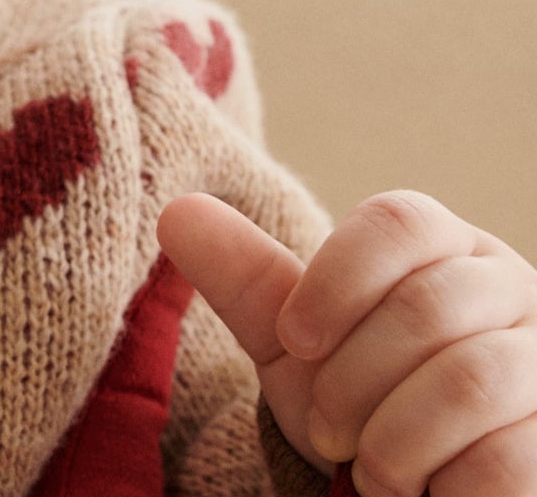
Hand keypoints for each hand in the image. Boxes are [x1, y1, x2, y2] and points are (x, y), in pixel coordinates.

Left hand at [157, 190, 536, 496]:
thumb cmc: (365, 407)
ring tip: (372, 467)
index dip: (337, 280)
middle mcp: (510, 291)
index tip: (293, 340)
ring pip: (469, 378)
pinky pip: (508, 455)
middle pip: (426, 305)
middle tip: (329, 430)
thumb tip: (175, 210)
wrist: (417, 496)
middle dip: (353, 379)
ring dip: (394, 438)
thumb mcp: (299, 346)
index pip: (400, 221)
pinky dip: (445, 484)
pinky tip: (428, 495)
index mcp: (446, 249)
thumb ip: (248, 281)